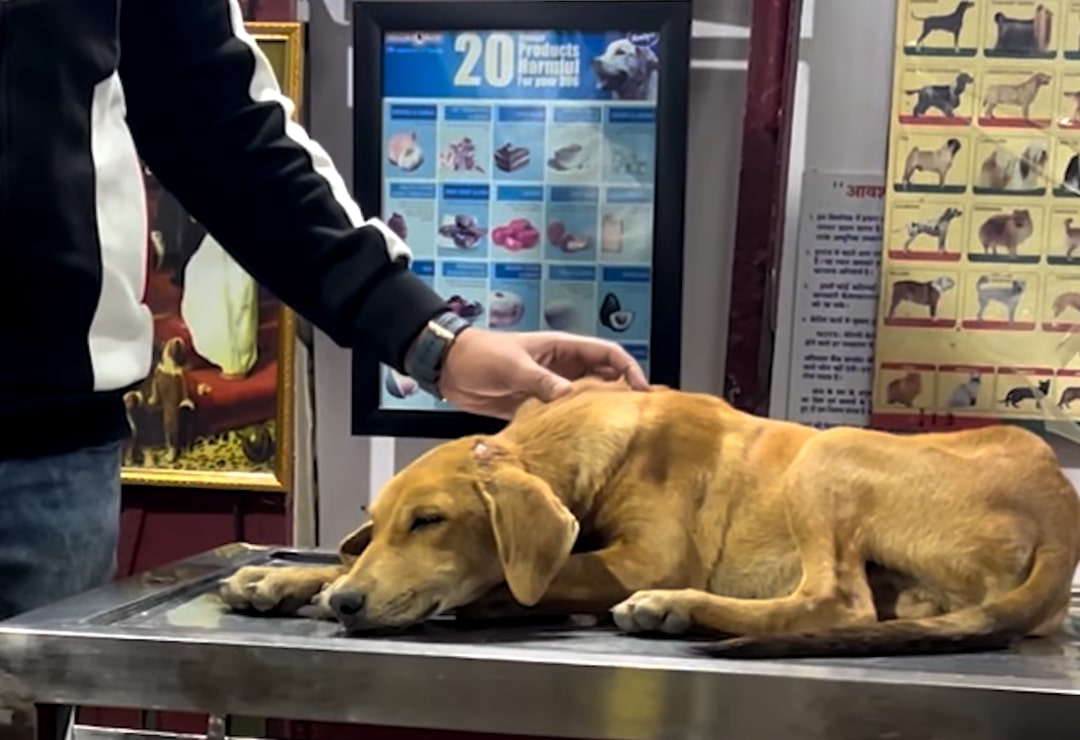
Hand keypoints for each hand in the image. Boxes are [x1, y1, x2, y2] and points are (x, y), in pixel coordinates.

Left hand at [438, 328, 648, 418]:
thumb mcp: (515, 366)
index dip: (629, 370)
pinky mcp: (536, 407)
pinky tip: (583, 443)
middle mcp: (563, 368)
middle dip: (622, 395)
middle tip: (639, 418)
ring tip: (617, 434)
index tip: (643, 391)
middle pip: (604, 379)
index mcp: (564, 349)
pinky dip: (574, 426)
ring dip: (599, 413)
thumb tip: (571, 399)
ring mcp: (550, 388)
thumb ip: (542, 383)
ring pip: (586, 400)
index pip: (609, 355)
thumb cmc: (481, 355)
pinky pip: (563, 416)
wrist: (448, 367)